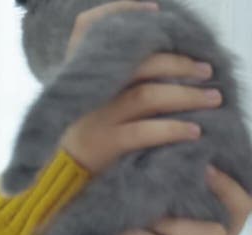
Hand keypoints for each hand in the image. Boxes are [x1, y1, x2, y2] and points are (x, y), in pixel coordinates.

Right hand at [59, 1, 221, 175]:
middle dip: (178, 63)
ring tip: (212, 99)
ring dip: (187, 95)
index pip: (87, 27)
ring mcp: (95, 119)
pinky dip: (173, 130)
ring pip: (147, 96)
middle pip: (137, 64)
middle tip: (205, 71)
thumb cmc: (83, 139)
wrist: (60, 179)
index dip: (119, 11)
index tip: (154, 9)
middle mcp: (88, 94)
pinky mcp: (105, 145)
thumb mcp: (87, 101)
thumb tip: (159, 57)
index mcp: (81, 78)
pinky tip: (194, 131)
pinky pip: (145, 132)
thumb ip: (110, 79)